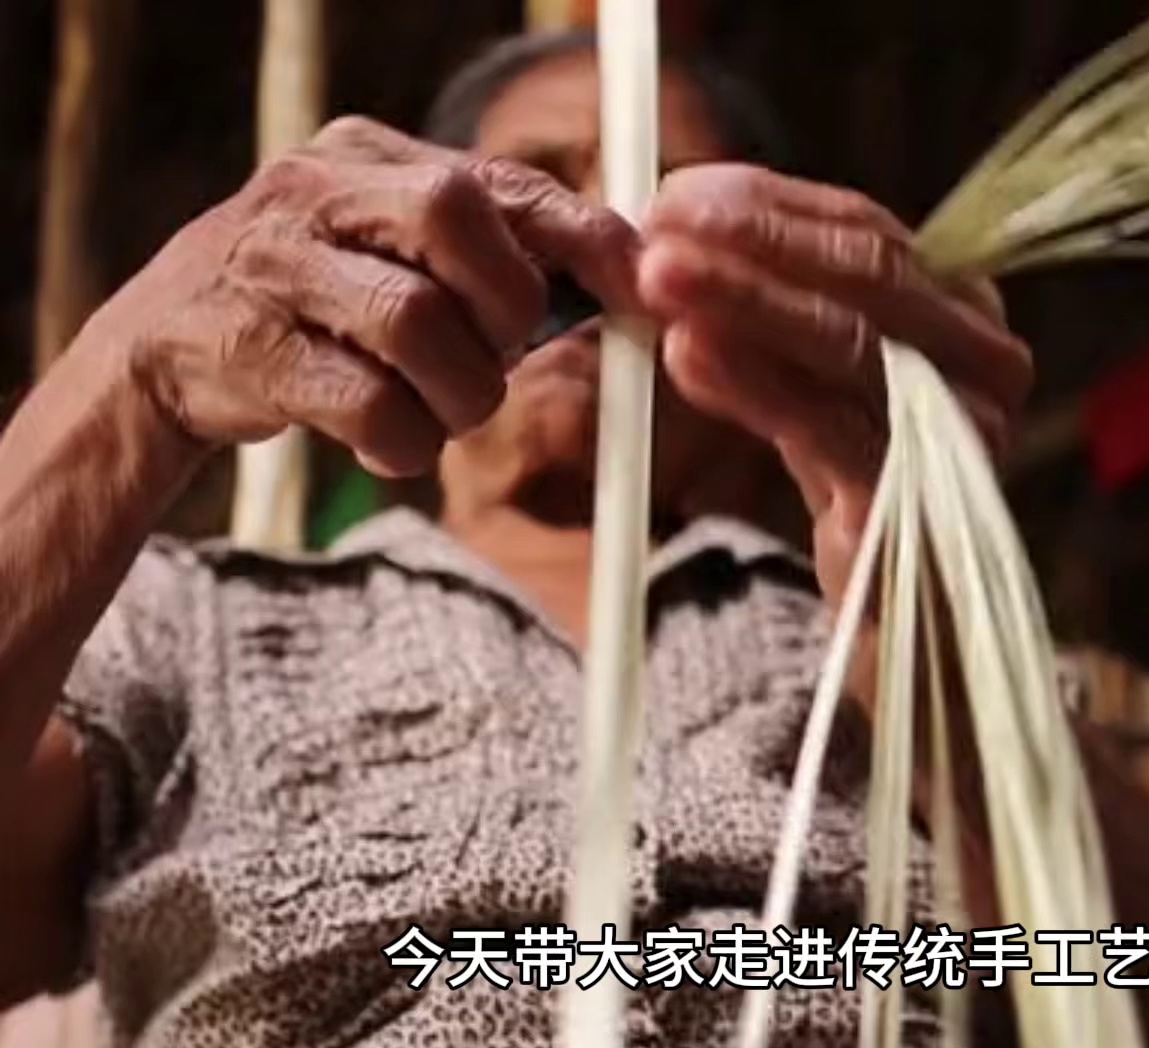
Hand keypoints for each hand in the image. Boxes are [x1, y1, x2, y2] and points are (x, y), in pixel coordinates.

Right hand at [74, 117, 640, 477]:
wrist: (166, 351)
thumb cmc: (322, 305)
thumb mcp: (398, 254)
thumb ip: (494, 255)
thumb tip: (623, 284)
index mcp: (370, 157)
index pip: (500, 180)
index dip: (582, 236)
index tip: (635, 290)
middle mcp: (315, 189)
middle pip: (455, 216)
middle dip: (506, 306)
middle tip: (500, 359)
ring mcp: (272, 264)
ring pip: (416, 321)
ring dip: (458, 393)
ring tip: (443, 412)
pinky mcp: (246, 348)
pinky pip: (367, 405)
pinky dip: (404, 441)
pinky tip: (391, 441)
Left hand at [634, 165, 1032, 607]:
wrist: (904, 611)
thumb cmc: (855, 476)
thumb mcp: (814, 375)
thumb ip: (770, 305)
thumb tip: (670, 225)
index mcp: (966, 312)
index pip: (868, 230)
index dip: (768, 204)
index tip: (675, 194)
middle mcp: (983, 361)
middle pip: (866, 273)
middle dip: (753, 239)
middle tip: (659, 222)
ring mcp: (961, 430)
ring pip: (847, 339)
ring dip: (742, 298)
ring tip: (656, 274)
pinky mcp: (918, 497)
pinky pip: (829, 425)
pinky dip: (754, 383)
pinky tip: (686, 355)